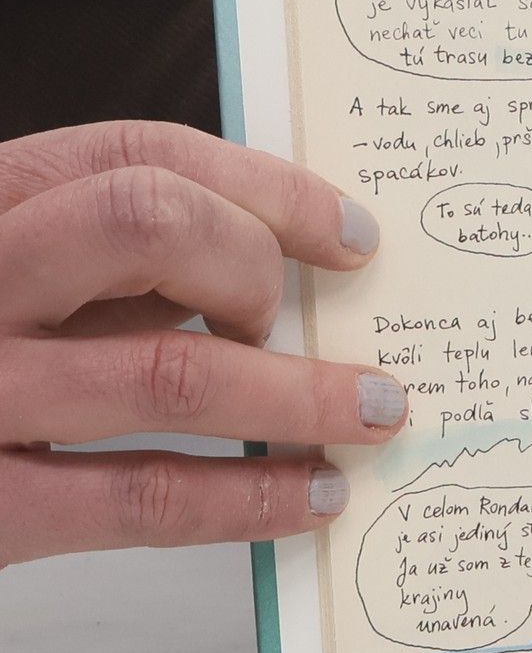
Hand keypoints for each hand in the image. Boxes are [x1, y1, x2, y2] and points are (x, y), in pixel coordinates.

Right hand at [0, 122, 408, 567]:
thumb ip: (99, 271)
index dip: (263, 185)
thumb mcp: (9, 287)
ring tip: (373, 412)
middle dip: (254, 264)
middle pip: (141, 220)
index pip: (128, 154)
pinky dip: (250, 497)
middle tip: (298, 316)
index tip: (352, 234)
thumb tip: (273, 272)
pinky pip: (140, 497)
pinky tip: (312, 497)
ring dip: (298, 393)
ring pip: (164, 368)